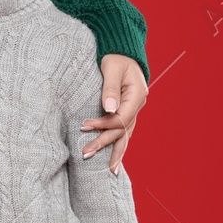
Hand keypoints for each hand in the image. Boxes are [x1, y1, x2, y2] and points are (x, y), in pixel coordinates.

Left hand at [83, 54, 145, 174]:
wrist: (123, 52)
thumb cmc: (115, 57)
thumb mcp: (111, 69)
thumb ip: (110, 89)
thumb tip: (109, 108)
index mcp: (137, 96)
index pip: (120, 118)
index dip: (103, 125)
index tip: (84, 126)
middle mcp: (138, 106)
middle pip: (122, 130)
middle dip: (105, 144)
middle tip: (86, 154)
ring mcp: (134, 110)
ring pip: (126, 134)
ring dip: (114, 150)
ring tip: (108, 170)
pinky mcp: (128, 111)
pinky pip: (124, 131)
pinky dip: (119, 143)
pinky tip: (114, 157)